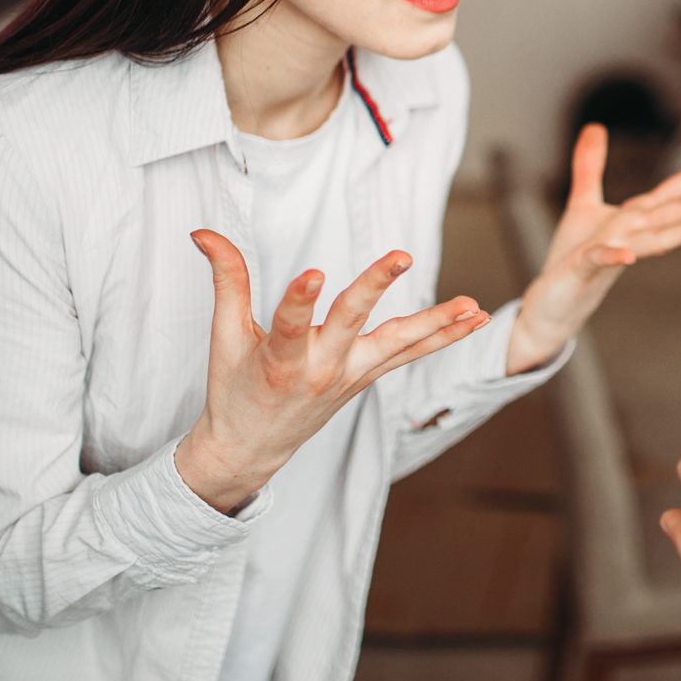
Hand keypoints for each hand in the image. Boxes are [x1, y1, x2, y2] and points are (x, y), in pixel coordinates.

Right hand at [175, 229, 490, 512]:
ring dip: (437, 324)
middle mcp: (321, 369)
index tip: (312, 272)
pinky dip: (443, 337)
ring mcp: (351, 375)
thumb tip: (204, 231)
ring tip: (472, 305)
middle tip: (402, 255)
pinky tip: (476, 319)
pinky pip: (411, 355)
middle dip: (376, 287)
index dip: (299, 299)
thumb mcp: (224, 337)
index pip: (290, 324)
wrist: (252, 449)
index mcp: (279, 361)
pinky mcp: (368, 377)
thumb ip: (225, 279)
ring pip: (399, 344)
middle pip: (352, 322)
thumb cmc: (234, 389)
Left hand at [504, 126, 680, 372]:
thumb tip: (595, 125)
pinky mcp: (585, 266)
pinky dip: (615, 255)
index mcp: (639, 215)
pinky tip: (628, 256)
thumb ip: (591, 163)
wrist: (554, 303)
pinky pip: (601, 258)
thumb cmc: (572, 256)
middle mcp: (636, 233)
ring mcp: (616, 251)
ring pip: (657, 237)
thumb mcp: (583, 201)